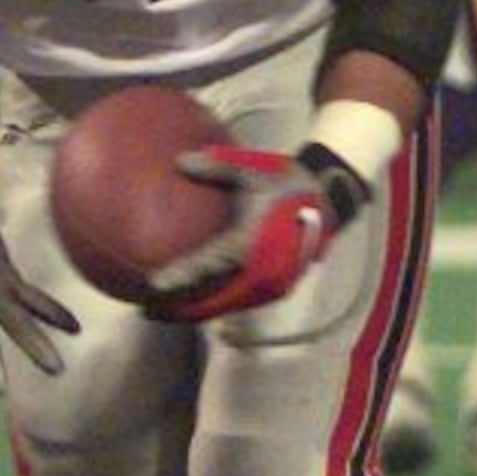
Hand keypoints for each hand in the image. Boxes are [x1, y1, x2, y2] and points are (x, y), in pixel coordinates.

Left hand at [145, 144, 366, 323]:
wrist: (330, 201)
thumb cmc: (289, 183)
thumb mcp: (255, 170)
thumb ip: (217, 167)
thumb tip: (180, 162)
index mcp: (253, 244)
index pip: (210, 266)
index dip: (181, 278)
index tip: (153, 284)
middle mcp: (262, 272)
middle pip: (213, 298)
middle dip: (180, 307)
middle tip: (146, 308)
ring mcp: (271, 284)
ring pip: (225, 305)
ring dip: (194, 311)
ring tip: (161, 313)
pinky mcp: (275, 288)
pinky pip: (238, 302)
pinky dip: (213, 305)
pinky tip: (191, 305)